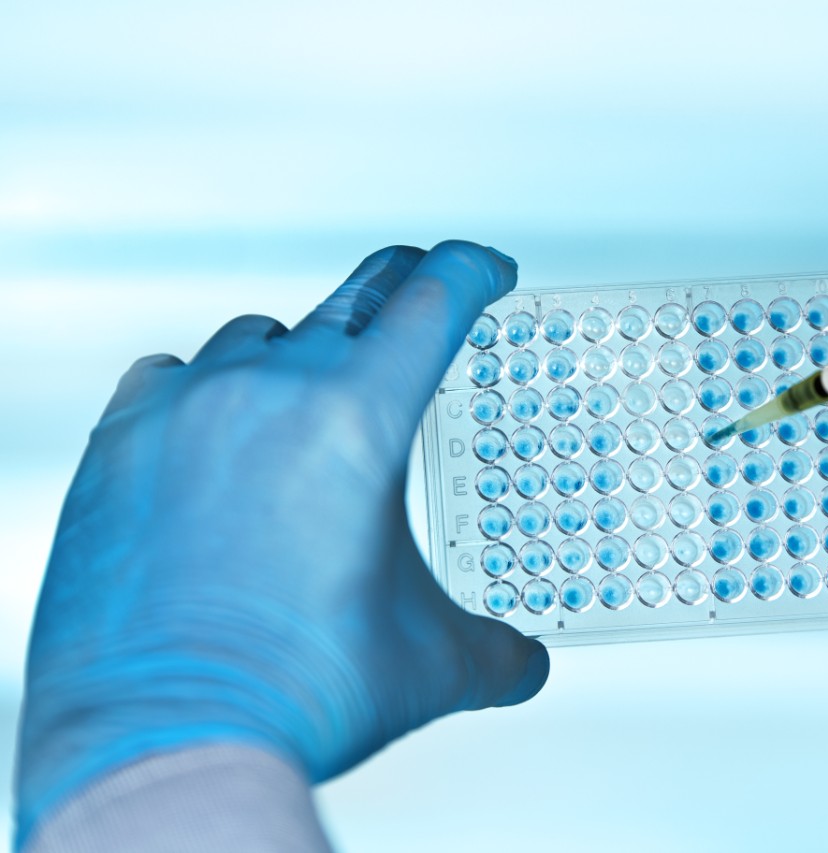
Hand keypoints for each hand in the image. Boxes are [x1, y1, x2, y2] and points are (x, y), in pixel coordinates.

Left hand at [15, 242, 549, 846]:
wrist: (163, 738)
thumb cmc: (290, 691)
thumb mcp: (430, 666)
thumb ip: (497, 651)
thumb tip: (524, 664)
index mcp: (357, 420)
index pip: (434, 300)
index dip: (472, 271)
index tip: (485, 269)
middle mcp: (268, 392)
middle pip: (351, 299)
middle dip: (399, 292)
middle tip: (417, 298)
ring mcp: (184, 410)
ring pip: (258, 338)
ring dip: (297, 358)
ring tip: (311, 407)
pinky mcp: (117, 445)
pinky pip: (170, 378)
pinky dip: (204, 393)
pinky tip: (214, 436)